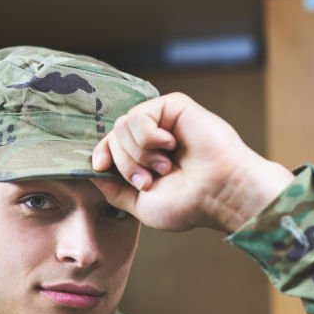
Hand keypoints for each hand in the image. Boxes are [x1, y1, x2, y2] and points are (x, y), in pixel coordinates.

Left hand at [91, 92, 294, 232]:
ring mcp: (163, 121)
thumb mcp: (140, 205)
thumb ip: (114, 190)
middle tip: (149, 180)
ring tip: (165, 166)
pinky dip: (148, 135)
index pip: (109, 146)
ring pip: (123, 125)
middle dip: (125, 162)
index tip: (101, 167)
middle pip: (114, 136)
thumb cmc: (189, 204)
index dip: (100, 153)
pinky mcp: (174, 107)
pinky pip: (140, 113)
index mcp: (145, 159)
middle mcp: (153, 138)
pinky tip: (169, 145)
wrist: (220, 194)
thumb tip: (92, 173)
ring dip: (139, 152)